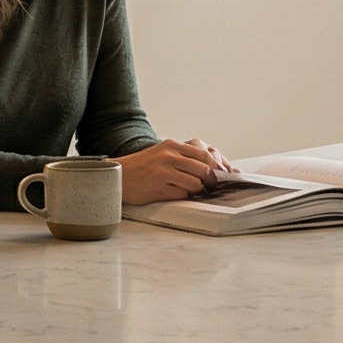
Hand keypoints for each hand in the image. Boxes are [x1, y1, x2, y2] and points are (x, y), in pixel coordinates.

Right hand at [114, 137, 234, 205]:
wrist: (119, 175)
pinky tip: (172, 192)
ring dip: (195, 190)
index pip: (205, 155)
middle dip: (211, 180)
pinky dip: (182, 196)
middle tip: (211, 186)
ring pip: (195, 184)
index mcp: (172, 145)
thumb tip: (214, 167)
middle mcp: (169, 157)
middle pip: (204, 170)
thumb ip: (186, 156)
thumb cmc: (144, 165)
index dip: (218, 167)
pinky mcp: (159, 189)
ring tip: (184, 188)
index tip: (223, 175)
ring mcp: (164, 173)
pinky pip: (182, 195)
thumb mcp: (164, 152)